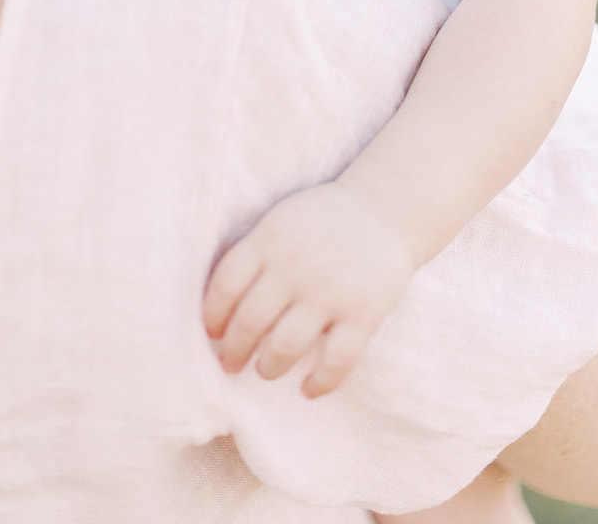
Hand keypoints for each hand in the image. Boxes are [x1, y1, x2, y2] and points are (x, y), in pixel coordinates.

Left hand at [202, 181, 416, 397]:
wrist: (384, 208)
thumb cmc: (323, 218)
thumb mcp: (280, 221)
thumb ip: (253, 254)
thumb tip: (217, 304)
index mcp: (269, 240)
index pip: (225, 286)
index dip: (212, 316)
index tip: (212, 333)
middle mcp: (294, 267)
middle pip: (249, 322)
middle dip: (234, 351)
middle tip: (231, 364)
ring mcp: (329, 292)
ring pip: (285, 346)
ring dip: (268, 367)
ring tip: (266, 370)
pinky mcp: (362, 313)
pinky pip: (337, 361)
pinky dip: (319, 383)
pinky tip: (307, 389)